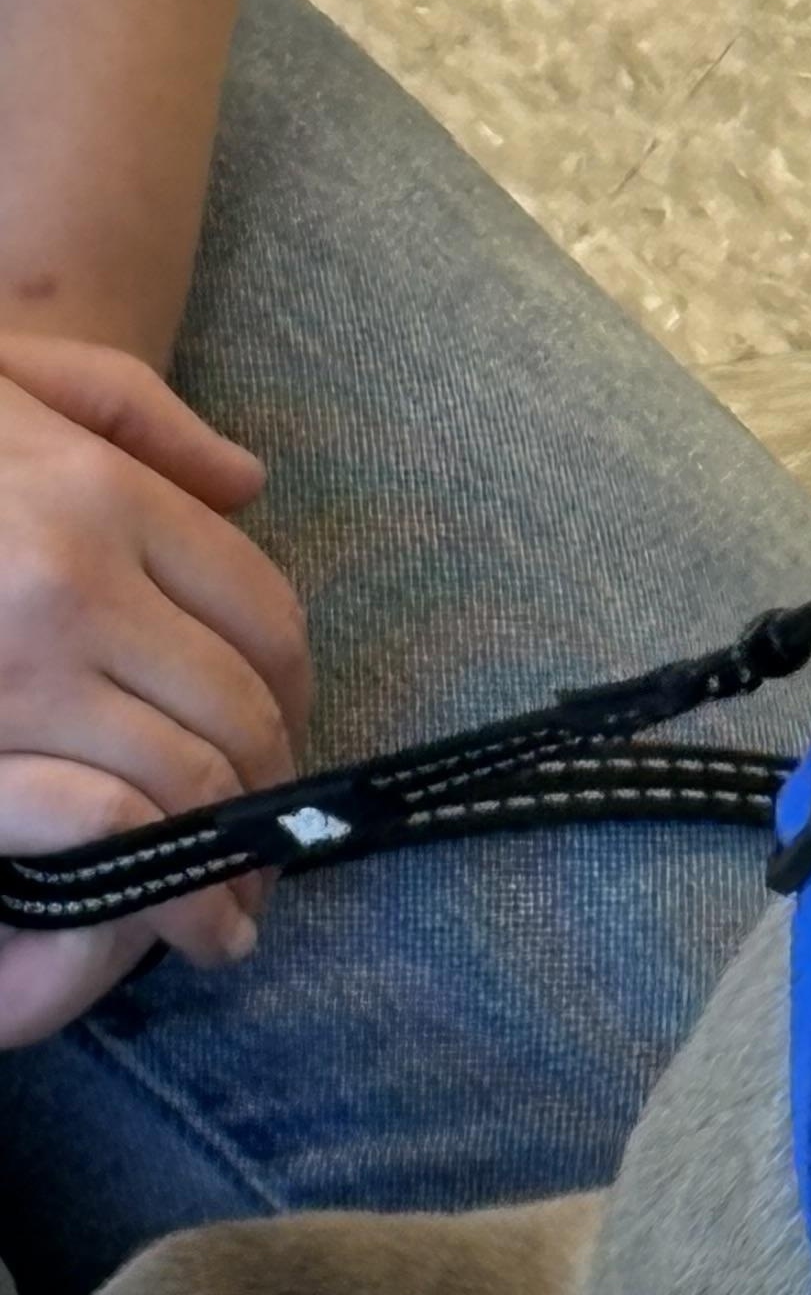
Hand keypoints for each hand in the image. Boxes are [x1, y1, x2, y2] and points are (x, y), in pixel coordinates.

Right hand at [0, 329, 310, 1046]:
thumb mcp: (0, 378)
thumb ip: (129, 416)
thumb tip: (251, 487)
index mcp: (95, 492)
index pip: (265, 613)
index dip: (297, 691)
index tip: (289, 734)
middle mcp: (69, 580)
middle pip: (242, 707)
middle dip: (273, 789)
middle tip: (271, 838)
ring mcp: (13, 669)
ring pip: (189, 779)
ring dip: (230, 856)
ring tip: (235, 901)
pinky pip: (102, 824)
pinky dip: (158, 881)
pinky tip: (175, 917)